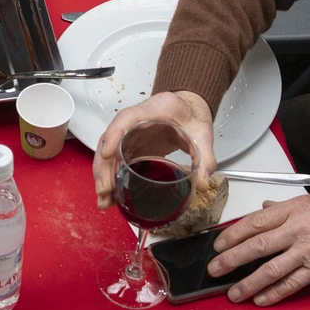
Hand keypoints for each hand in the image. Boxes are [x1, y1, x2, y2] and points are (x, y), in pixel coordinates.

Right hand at [92, 90, 214, 209]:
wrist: (188, 108)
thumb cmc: (191, 115)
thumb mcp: (202, 133)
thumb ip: (205, 158)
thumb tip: (202, 184)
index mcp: (152, 110)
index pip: (126, 119)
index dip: (114, 135)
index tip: (108, 155)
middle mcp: (134, 121)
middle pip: (110, 140)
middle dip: (104, 167)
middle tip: (105, 191)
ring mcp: (130, 133)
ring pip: (109, 152)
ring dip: (103, 175)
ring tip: (104, 200)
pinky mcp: (131, 145)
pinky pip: (116, 160)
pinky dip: (111, 177)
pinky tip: (112, 195)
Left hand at [210, 190, 309, 305]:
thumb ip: (288, 203)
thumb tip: (266, 206)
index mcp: (295, 209)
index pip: (256, 221)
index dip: (234, 233)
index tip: (218, 243)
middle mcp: (298, 230)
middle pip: (258, 245)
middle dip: (232, 259)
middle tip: (215, 269)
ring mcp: (307, 251)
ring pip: (272, 269)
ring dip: (250, 282)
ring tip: (234, 292)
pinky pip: (292, 284)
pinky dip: (275, 293)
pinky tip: (261, 300)